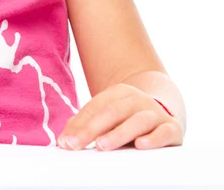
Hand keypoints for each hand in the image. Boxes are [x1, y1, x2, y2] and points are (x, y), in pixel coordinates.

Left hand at [57, 83, 183, 150]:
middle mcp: (137, 99)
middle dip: (92, 129)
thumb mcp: (109, 117)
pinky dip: (153, 139)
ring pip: (137, 120)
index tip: (66, 142)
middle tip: (76, 144)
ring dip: (118, 133)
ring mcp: (155, 112)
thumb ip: (87, 124)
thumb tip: (65, 139)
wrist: (165, 112)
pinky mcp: (172, 128)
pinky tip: (141, 145)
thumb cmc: (129, 118)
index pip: (95, 108)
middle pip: (112, 112)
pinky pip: (164, 132)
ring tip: (102, 145)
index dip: (79, 125)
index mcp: (118, 93)